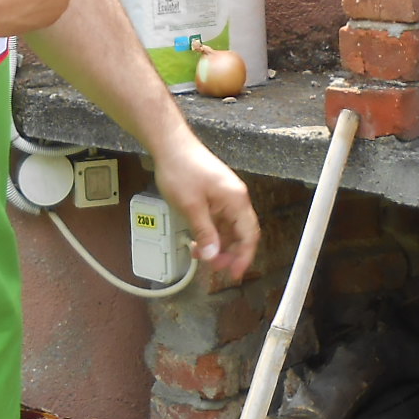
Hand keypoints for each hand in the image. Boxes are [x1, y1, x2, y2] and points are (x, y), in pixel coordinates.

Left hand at [154, 136, 257, 280]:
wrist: (169, 144)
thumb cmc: (181, 169)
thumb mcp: (191, 207)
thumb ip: (204, 233)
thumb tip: (212, 256)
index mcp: (236, 200)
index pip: (249, 234)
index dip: (243, 256)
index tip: (234, 274)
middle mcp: (235, 198)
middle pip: (240, 233)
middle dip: (229, 253)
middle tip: (213, 268)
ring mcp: (224, 196)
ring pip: (228, 228)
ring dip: (217, 244)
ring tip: (201, 256)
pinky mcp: (214, 194)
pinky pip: (218, 219)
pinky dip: (210, 232)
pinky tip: (197, 241)